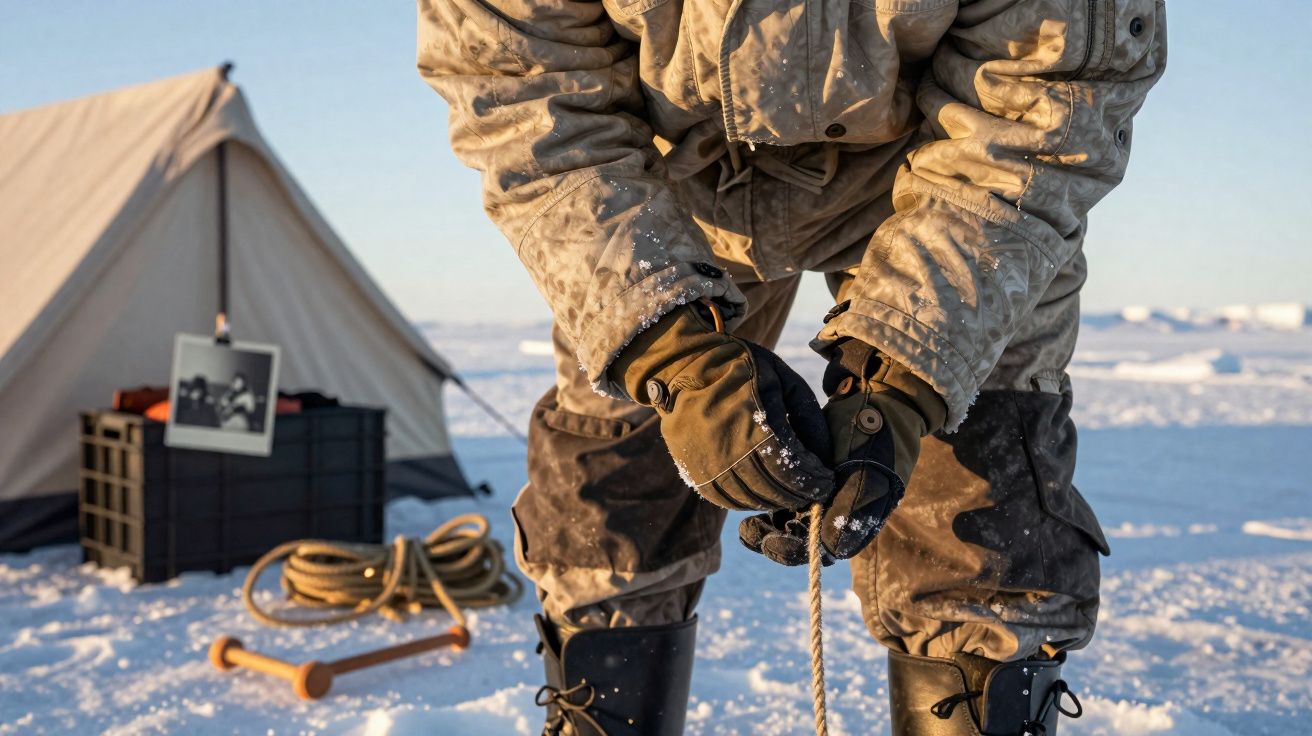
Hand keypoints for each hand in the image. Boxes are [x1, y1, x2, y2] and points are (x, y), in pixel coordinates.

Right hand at [610, 303, 832, 510]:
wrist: (687, 364)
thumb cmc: (743, 368)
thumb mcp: (784, 379)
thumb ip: (808, 417)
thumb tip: (825, 458)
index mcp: (754, 422)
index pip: (793, 468)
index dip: (814, 480)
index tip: (826, 481)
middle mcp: (727, 447)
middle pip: (773, 488)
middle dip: (799, 494)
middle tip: (812, 492)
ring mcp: (706, 461)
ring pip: (749, 498)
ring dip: (775, 500)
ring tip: (789, 493)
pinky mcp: (690, 467)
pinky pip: (723, 498)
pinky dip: (747, 501)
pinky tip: (761, 493)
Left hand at [739, 339, 941, 564]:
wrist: (878, 404)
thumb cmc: (875, 437)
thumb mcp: (868, 471)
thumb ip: (851, 509)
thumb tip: (828, 547)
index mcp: (859, 520)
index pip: (824, 550)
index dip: (795, 551)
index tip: (771, 542)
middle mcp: (841, 515)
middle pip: (805, 543)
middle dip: (776, 543)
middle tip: (750, 533)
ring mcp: (825, 500)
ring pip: (792, 527)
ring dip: (769, 531)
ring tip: (746, 527)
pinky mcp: (810, 485)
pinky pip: (787, 506)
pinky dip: (769, 510)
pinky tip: (748, 512)